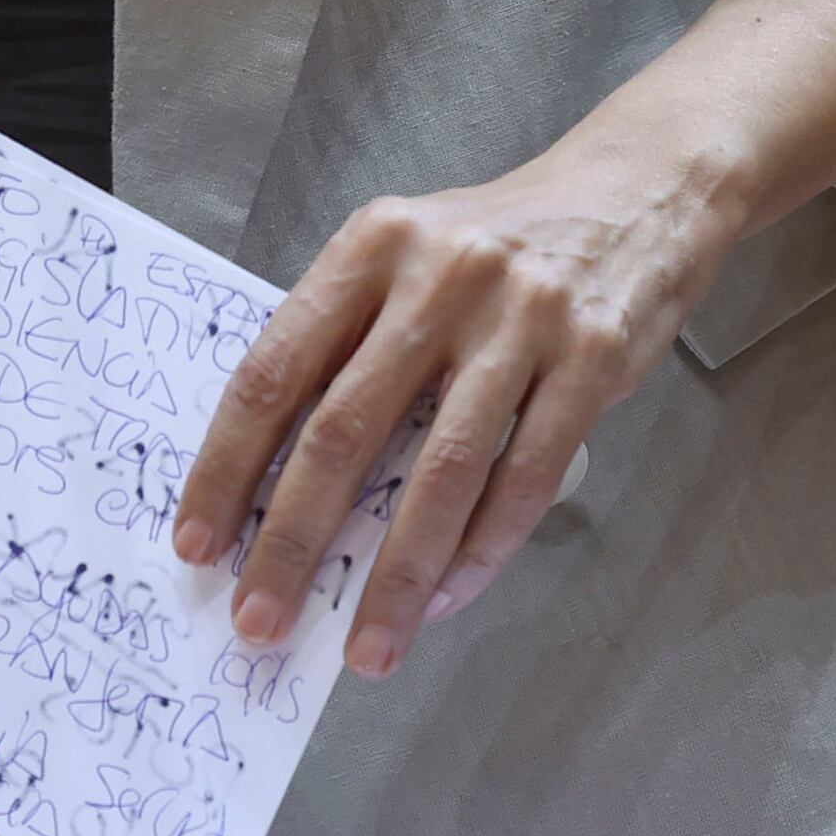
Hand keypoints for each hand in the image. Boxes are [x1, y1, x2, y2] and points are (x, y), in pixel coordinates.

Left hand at [165, 135, 725, 681]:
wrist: (636, 189)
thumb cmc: (500, 241)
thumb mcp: (408, 255)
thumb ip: (351, 339)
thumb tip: (279, 479)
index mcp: (372, 245)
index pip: (276, 368)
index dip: (228, 464)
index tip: (199, 542)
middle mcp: (439, 275)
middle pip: (345, 428)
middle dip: (293, 539)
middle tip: (260, 617)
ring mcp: (520, 317)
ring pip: (442, 469)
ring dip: (395, 574)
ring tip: (366, 646)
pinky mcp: (589, 358)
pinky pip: (525, 477)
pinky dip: (481, 552)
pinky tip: (445, 599)